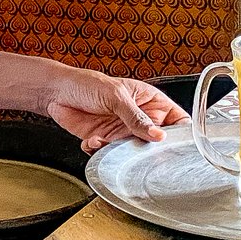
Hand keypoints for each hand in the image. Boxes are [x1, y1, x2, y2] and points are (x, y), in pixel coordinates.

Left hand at [40, 67, 189, 154]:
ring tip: (108, 142)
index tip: (179, 145)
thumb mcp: (116, 97)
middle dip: (150, 150)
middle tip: (141, 151)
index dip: (182, 134)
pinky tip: (92, 140)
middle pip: (157, 142)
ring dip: (121, 152)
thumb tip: (158, 135)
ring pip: (134, 152)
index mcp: (150, 102)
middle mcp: (139, 119)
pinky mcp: (106, 142)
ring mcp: (123, 132)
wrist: (57, 92)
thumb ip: (136, 117)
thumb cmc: (88, 84)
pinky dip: (100, 151)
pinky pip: (110, 155)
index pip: (177, 120)